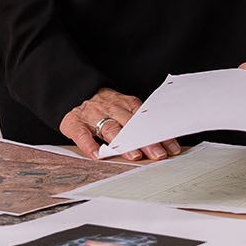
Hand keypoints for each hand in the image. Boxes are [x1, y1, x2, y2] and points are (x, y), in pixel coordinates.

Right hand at [60, 87, 181, 161]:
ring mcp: (93, 115)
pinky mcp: (74, 122)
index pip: (147, 121)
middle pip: (131, 125)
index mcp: (127, 104)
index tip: (170, 148)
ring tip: (134, 155)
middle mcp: (111, 108)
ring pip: (111, 129)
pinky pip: (82, 134)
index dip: (159, 135)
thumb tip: (164, 143)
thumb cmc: (106, 107)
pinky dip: (89, 145)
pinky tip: (96, 155)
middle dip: (146, 141)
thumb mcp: (124, 109)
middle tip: (157, 154)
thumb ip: (139, 122)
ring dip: (123, 143)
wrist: (77, 90)